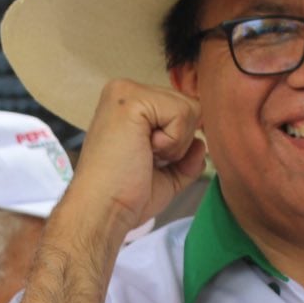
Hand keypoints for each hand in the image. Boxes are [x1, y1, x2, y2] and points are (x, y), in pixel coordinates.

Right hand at [64, 78, 206, 240]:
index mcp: (129, 104)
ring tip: (143, 155)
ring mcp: (127, 92)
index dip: (179, 142)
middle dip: (179, 142)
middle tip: (145, 160)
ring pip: (189, 108)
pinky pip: (182, 113)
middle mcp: (125, 90)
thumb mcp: (166, 175)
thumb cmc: (125, 197)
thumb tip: (200, 144)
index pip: (180, 108)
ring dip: (175, 143)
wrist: (102, 211)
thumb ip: (186, 157)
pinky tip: (144, 151)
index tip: (147, 161)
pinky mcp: (132, 100)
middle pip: (189, 105)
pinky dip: (172, 142)